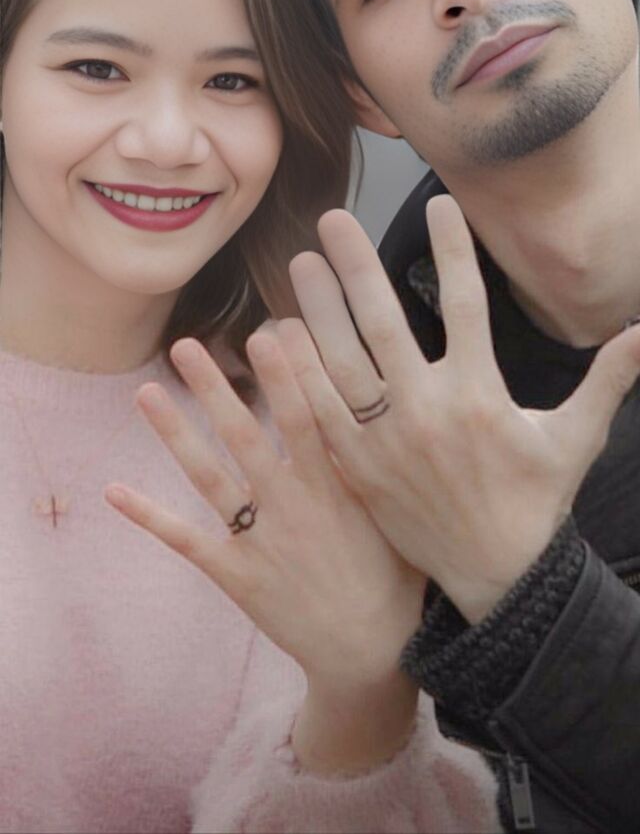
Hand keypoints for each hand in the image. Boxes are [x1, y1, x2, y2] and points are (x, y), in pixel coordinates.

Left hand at [105, 334, 423, 770]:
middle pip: (247, 434)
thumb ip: (375, 462)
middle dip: (216, 388)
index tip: (268, 329)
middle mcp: (293, 504)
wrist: (372, 653)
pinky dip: (150, 516)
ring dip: (175, 434)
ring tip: (144, 392)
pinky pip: (187, 540)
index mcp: (335, 485)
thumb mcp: (396, 511)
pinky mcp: (237, 574)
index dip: (289, 372)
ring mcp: (261, 539)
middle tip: (187, 345)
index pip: (308, 415)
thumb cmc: (395, 575)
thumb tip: (370, 406)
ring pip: (211, 476)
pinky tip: (114, 490)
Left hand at [281, 196, 639, 622]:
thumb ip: (606, 379)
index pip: (467, 305)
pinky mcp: (358, 468)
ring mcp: (385, 440)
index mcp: (480, 395)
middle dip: (357, 267)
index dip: (453, 251)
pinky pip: (322, 411)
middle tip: (333, 220)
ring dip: (317, 310)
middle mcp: (427, 410)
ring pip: (341, 362)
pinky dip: (300, 373)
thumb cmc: (535, 502)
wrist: (495, 579)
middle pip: (383, 324)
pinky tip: (282, 337)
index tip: (439, 205)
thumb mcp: (575, 438)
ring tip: (300, 264)